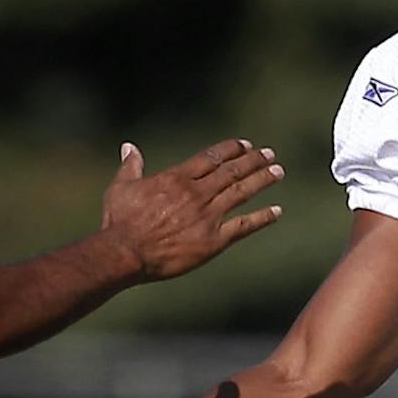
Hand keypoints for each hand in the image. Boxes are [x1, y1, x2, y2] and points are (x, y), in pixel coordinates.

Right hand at [101, 138, 282, 281]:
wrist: (125, 252)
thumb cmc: (119, 222)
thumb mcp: (121, 188)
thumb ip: (131, 166)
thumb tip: (129, 147)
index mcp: (177, 178)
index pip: (212, 157)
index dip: (231, 149)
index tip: (245, 145)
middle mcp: (197, 193)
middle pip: (232, 171)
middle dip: (253, 160)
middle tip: (269, 154)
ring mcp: (207, 216)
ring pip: (242, 192)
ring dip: (262, 180)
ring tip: (278, 172)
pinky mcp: (213, 241)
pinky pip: (244, 226)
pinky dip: (262, 218)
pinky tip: (277, 212)